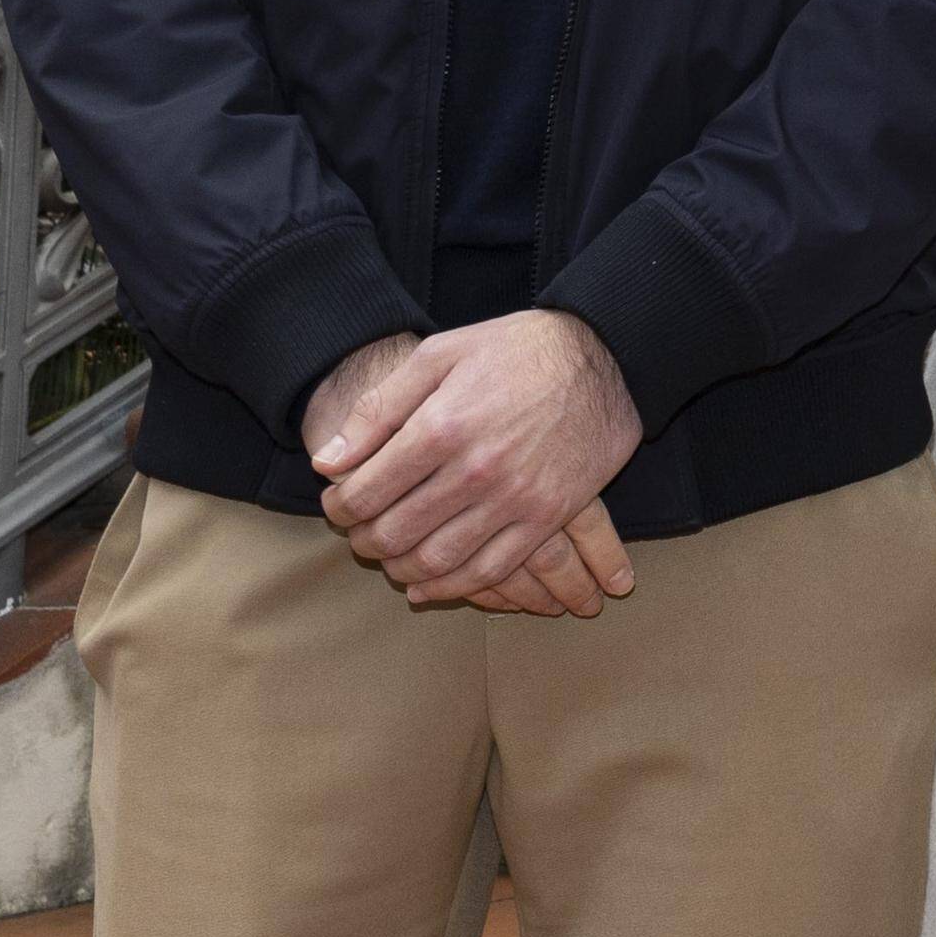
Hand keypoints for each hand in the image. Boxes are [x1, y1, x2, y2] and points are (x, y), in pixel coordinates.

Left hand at [314, 311, 646, 607]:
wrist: (608, 354)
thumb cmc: (516, 349)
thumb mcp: (440, 354)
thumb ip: (379, 409)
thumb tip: (327, 462)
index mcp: (442, 426)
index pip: (366, 491)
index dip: (339, 507)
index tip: (337, 505)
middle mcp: (476, 469)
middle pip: (395, 532)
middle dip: (364, 540)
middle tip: (360, 535)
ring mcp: (515, 497)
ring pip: (436, 560)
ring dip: (401, 569)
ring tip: (391, 558)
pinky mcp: (548, 515)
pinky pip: (491, 570)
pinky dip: (451, 587)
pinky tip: (430, 585)